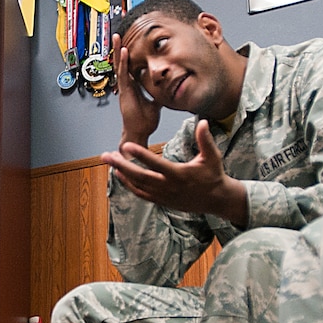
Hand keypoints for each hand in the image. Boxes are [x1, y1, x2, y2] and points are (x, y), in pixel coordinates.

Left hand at [100, 120, 247, 224]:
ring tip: (110, 160)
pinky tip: (119, 174)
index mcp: (179, 174)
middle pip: (140, 176)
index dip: (140, 154)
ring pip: (138, 185)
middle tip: (107, 155)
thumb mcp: (212, 157)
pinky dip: (128, 185)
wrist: (216, 199)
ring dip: (122, 173)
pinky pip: (141, 194)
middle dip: (122, 165)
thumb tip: (203, 122)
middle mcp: (168, 186)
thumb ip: (205, 140)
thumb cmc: (213, 175)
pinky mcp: (161, 201)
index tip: (126, 145)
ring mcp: (163, 195)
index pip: (156, 163)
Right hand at [111, 34, 161, 146]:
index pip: (130, 67)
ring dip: (118, 51)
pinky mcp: (124, 92)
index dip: (128, 55)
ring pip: (120, 66)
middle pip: (122, 63)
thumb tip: (168, 88)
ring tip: (117, 37)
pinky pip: (123, 74)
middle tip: (119, 34)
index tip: (129, 42)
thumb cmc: (146, 121)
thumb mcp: (156, 103)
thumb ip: (159, 94)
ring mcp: (124, 88)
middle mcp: (127, 85)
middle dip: (120, 48)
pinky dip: (123, 63)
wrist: (139, 132)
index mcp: (133, 86)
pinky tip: (123, 52)